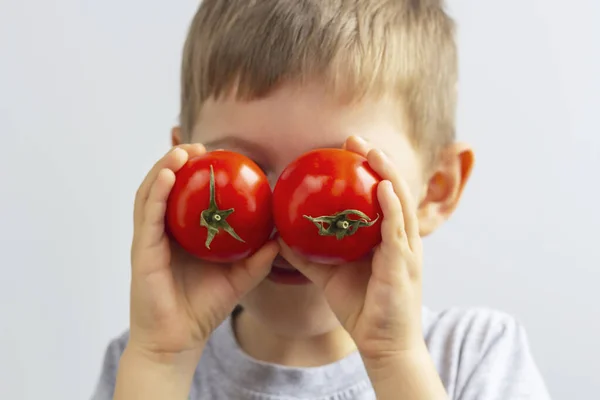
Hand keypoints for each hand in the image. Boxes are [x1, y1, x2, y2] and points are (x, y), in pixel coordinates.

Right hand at [129, 144, 278, 361]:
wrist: (178, 341)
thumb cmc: (203, 309)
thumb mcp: (238, 279)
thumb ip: (258, 259)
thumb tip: (281, 239)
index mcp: (180, 236)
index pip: (183, 196)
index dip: (195, 173)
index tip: (217, 156)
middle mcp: (161, 233)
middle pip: (163, 187)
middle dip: (177, 161)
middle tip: (199, 147)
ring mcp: (149, 240)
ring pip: (150, 193)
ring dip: (163, 167)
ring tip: (182, 151)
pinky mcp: (142, 251)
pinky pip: (148, 215)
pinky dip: (156, 191)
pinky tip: (169, 173)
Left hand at [278, 136, 424, 359]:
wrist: (383, 345)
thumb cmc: (361, 309)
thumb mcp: (329, 277)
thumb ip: (309, 257)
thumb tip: (279, 239)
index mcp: (387, 238)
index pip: (380, 194)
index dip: (368, 169)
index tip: (347, 147)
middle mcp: (401, 238)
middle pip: (393, 189)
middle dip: (377, 160)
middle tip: (355, 139)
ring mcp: (407, 249)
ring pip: (400, 202)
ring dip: (387, 173)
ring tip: (370, 151)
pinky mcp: (404, 264)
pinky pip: (398, 229)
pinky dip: (391, 206)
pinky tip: (380, 187)